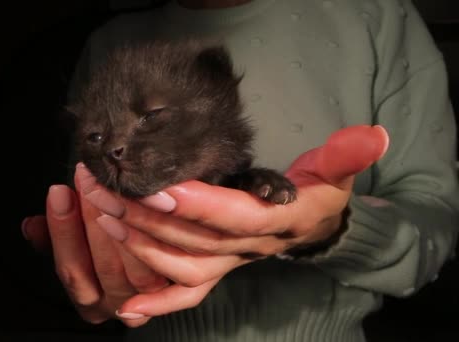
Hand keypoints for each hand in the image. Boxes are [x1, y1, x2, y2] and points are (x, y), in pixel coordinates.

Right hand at [22, 169, 168, 326]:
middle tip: (88, 179)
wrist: (157, 254)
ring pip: (139, 266)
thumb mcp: (75, 244)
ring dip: (126, 222)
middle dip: (94, 218)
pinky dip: (158, 229)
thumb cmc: (103, 245)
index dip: (63, 230)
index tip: (58, 192)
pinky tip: (151, 199)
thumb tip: (30, 225)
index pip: (72, 270)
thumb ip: (55, 236)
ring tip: (115, 185)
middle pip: (106, 266)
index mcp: (89, 299)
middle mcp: (119, 306)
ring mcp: (151, 299)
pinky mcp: (182, 286)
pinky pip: (172, 262)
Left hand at [79, 125, 388, 317]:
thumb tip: (372, 136)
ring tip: (102, 215)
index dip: (197, 205)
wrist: (310, 227)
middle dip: (145, 214)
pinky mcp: (215, 271)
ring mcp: (229, 264)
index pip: (232, 215)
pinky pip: (187, 295)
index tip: (159, 188)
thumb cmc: (315, 193)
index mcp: (273, 221)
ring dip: (139, 244)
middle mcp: (247, 249)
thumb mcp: (333, 171)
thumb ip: (345, 155)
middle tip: (105, 187)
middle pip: (193, 238)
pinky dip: (157, 304)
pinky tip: (127, 310)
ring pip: (181, 264)